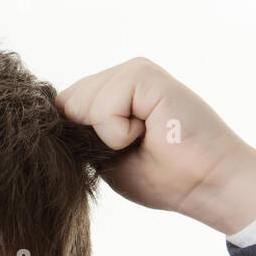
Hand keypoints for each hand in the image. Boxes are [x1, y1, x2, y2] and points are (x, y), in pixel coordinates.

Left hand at [55, 57, 255, 234]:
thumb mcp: (106, 159)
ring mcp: (133, 71)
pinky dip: (118, 133)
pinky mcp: (145, 74)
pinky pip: (103, 107)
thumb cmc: (164, 178)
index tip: (112, 156)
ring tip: (143, 140)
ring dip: (106, 138)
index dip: (73, 138)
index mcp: (111, 95)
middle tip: (133, 148)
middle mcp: (121, 77)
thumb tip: (48, 118)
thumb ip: (80, 135)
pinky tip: (148, 133)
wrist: (207, 184)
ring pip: (81, 104)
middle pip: (66, 104)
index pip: (63, 109)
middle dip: (89, 138)